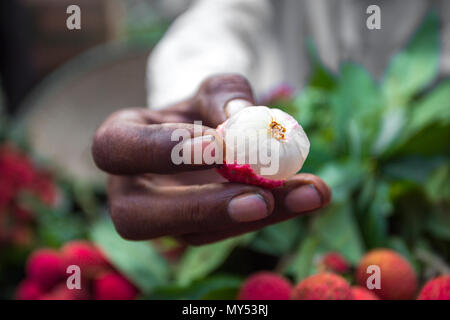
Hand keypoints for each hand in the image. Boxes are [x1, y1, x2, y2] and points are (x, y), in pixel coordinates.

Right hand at [92, 74, 330, 244]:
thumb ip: (224, 97)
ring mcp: (163, 219)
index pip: (116, 149)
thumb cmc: (202, 109)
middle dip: (200, 208)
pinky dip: (273, 212)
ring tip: (308, 193)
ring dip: (252, 216)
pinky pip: (228, 231)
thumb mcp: (213, 90)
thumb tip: (243, 120)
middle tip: (259, 198)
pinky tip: (309, 194)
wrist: (206, 135)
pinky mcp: (196, 232)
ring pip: (193, 233)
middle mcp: (131, 189)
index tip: (219, 145)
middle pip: (137, 216)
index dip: (162, 149)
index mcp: (119, 142)